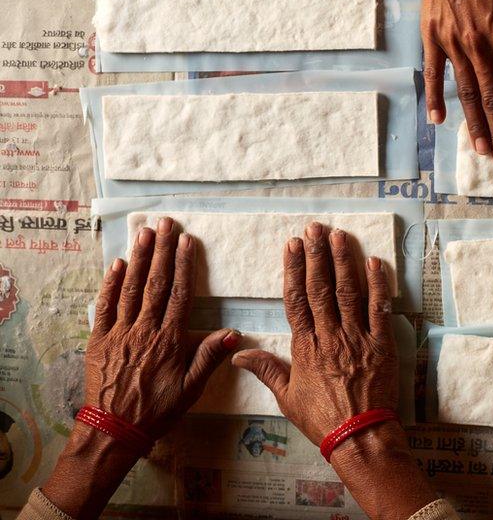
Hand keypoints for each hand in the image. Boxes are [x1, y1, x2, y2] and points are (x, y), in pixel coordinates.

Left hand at [42, 217, 239, 518]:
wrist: (114, 427)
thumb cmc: (157, 409)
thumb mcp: (191, 388)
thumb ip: (209, 357)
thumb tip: (233, 333)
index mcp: (169, 339)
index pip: (180, 294)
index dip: (184, 265)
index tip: (187, 241)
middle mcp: (145, 329)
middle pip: (155, 282)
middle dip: (161, 250)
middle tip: (165, 223)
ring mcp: (120, 331)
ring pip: (130, 288)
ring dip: (138, 258)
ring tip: (144, 233)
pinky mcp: (100, 338)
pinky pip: (105, 305)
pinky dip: (111, 283)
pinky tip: (116, 264)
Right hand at [233, 223, 435, 518]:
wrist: (358, 436)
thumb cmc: (321, 419)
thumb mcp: (287, 396)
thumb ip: (265, 369)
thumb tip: (237, 353)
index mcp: (306, 346)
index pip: (296, 299)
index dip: (294, 269)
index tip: (292, 245)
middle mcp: (330, 336)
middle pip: (321, 288)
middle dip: (317, 255)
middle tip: (314, 228)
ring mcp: (357, 338)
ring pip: (349, 292)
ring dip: (344, 261)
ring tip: (339, 236)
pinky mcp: (382, 344)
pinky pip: (379, 309)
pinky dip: (378, 285)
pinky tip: (375, 262)